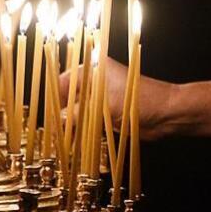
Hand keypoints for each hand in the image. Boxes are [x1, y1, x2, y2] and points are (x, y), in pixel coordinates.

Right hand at [58, 60, 210, 140]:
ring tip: (62, 141)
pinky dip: (82, 131)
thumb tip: (55, 122)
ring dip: (70, 126)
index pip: (63, 80)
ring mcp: (102, 98)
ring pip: (77, 112)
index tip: (43, 116)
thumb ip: (75, 113)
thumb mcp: (103, 106)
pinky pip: (88, 122)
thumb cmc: (138, 101)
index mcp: (94, 68)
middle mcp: (96, 81)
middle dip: (59, 115)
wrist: (167, 114)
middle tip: (51, 133)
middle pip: (68, 97)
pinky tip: (76, 144)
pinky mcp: (108, 114)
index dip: (52, 98)